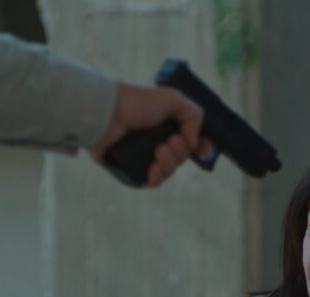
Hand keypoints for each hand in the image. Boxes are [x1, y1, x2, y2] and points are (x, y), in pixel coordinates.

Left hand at [91, 83, 208, 187]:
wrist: (106, 113)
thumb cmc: (137, 102)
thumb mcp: (173, 99)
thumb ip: (194, 117)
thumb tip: (194, 143)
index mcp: (166, 125)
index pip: (190, 141)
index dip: (200, 147)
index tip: (203, 150)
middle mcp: (157, 141)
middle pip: (181, 158)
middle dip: (180, 151)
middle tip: (169, 140)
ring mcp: (144, 156)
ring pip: (169, 171)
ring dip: (169, 163)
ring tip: (158, 151)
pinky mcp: (131, 169)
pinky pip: (152, 182)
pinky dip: (157, 177)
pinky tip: (153, 167)